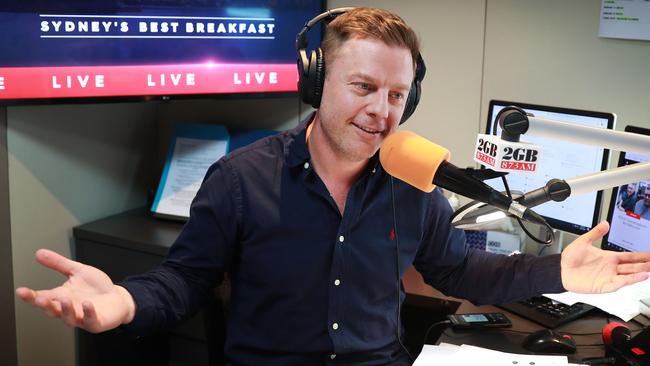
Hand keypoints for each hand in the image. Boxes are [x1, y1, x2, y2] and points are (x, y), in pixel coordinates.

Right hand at [15, 249, 135, 332]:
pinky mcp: (96, 322)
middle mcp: (70, 308)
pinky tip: (87, 304)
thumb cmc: (97, 287)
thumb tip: (40, 253)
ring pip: (69, 318)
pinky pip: (90, 320)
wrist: (118, 297)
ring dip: (65, 310)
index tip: (22, 291)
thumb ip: (59, 264)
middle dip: (45, 305)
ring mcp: (82, 317)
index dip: (31, 296)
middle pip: (52, 310)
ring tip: (64, 299)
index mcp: (62, 296)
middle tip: (39, 299)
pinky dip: (88, 313)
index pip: (43, 297)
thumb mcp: (78, 270)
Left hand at [561, 221, 649, 292]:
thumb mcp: (583, 241)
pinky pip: (618, 284)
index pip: (630, 257)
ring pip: (629, 275)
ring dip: (640, 273)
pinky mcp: (603, 286)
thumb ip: (595, 233)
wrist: (559, 270)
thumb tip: (605, 223)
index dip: (642, 256)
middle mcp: (611, 268)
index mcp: (608, 257)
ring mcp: (608, 277)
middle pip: (633, 266)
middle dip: (645, 264)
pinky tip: (638, 277)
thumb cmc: (570, 258)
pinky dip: (629, 281)